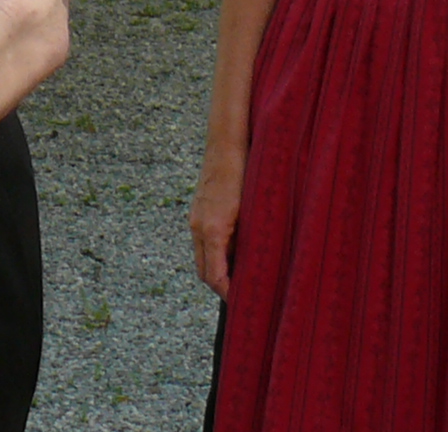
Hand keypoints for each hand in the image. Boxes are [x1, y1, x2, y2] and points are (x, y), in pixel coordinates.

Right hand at [188, 148, 242, 296]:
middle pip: (204, 271)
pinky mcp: (197, 212)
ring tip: (241, 275)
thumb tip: (251, 266)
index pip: (214, 276)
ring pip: (202, 257)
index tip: (241, 303)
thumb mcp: (252, 213)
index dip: (227, 293)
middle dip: (221, 286)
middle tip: (242, 295)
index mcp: (213, 230)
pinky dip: (216, 252)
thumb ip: (248, 240)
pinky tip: (235, 249)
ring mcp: (195, 219)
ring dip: (218, 269)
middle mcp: (199, 227)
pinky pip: (203, 242)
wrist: (227, 145)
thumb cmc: (245, 175)